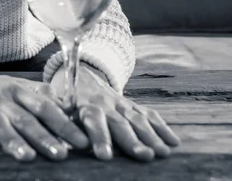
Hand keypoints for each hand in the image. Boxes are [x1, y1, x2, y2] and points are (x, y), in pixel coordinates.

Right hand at [0, 59, 89, 160]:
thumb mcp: (13, 87)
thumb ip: (39, 96)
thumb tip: (71, 108)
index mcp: (15, 90)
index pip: (44, 107)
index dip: (63, 124)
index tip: (82, 141)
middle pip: (23, 117)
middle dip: (43, 136)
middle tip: (62, 155)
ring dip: (12, 140)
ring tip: (27, 157)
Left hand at [52, 64, 180, 161]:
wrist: (81, 75)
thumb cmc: (66, 98)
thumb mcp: (58, 105)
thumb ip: (62, 119)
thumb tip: (58, 139)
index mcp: (84, 105)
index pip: (92, 120)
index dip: (99, 136)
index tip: (105, 155)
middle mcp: (105, 104)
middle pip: (120, 122)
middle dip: (132, 140)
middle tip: (144, 156)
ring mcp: (121, 104)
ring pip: (138, 119)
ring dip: (151, 136)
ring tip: (163, 153)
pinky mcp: (132, 106)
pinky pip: (149, 115)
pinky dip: (162, 127)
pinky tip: (173, 142)